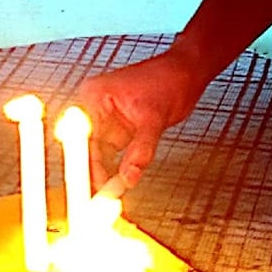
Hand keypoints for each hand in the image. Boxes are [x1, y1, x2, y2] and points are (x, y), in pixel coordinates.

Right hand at [76, 46, 210, 193]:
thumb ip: (141, 150)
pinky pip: (113, 153)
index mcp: (95, 96)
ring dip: (105, 173)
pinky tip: (119, 184)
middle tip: (101, 198)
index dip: (85, 163)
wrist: (188, 73)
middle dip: (95, 172)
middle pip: (88, 147)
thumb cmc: (170, 80)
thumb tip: (129, 177)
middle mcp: (96, 107)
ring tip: (110, 196)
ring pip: (100, 153)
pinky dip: (117, 168)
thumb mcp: (154, 118)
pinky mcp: (120, 128)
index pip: (84, 136)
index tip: (91, 186)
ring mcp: (107, 118)